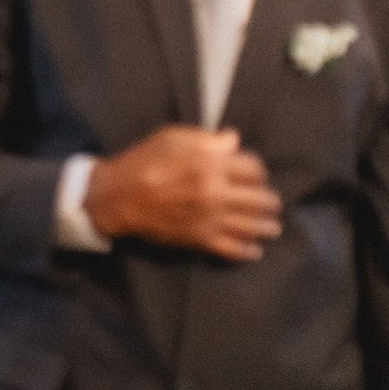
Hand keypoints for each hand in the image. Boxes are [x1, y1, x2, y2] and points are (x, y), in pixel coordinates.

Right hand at [84, 127, 282, 261]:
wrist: (117, 196)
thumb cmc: (143, 161)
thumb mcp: (171, 138)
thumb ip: (207, 139)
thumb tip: (235, 140)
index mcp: (210, 164)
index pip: (255, 169)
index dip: (258, 171)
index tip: (254, 175)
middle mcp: (216, 192)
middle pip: (262, 199)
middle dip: (269, 201)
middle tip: (270, 203)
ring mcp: (210, 218)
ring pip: (253, 226)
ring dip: (267, 227)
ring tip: (271, 227)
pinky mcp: (201, 239)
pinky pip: (234, 249)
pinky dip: (248, 251)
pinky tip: (254, 250)